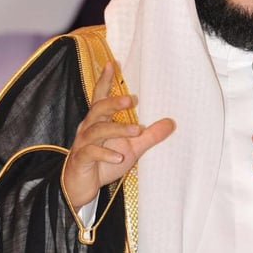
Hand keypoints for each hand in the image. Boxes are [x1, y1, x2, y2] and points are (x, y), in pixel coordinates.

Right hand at [63, 61, 174, 208]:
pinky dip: (105, 154)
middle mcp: (88, 128)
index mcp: (98, 121)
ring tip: (136, 130)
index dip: (104, 80)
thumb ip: (149, 135)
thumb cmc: (104, 163)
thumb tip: (171, 123)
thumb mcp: (132, 149)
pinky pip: (91, 152)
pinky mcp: (81, 160)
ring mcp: (83, 143)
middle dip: (113, 102)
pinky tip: (119, 158)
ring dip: (117, 129)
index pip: (100, 97)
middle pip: (98, 109)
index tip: (111, 64)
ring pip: (97, 130)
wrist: (80, 187)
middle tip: (132, 98)